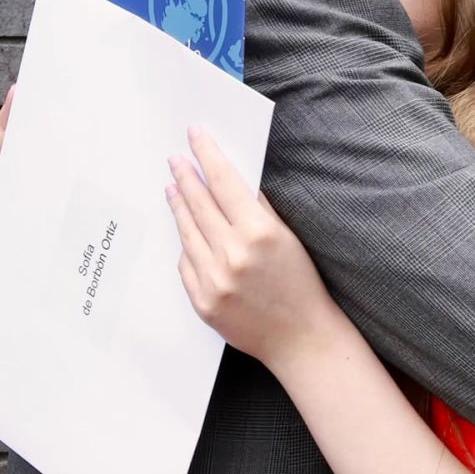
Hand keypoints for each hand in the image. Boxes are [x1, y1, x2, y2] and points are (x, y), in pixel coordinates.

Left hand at [166, 127, 342, 370]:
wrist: (301, 337)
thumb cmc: (300, 284)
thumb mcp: (287, 237)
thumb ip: (258, 209)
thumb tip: (232, 181)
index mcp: (258, 233)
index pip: (225, 182)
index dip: (208, 155)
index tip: (195, 136)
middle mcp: (232, 255)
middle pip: (200, 204)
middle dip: (186, 177)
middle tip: (176, 160)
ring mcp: (214, 280)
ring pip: (187, 232)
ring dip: (179, 206)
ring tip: (173, 188)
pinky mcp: (202, 302)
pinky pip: (186, 264)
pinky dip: (187, 245)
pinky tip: (187, 231)